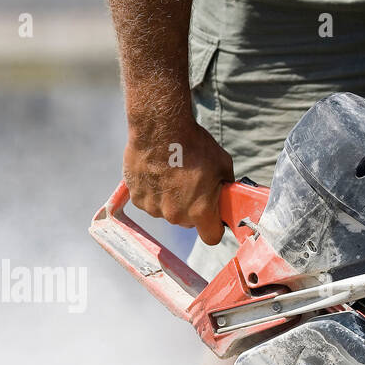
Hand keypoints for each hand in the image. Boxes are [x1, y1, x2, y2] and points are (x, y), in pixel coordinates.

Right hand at [123, 116, 233, 244]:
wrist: (160, 127)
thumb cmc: (194, 144)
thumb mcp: (223, 165)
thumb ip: (226, 186)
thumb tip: (227, 194)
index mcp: (200, 212)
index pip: (211, 237)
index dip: (214, 227)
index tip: (213, 217)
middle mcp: (176, 215)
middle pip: (188, 222)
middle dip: (191, 208)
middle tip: (191, 185)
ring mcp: (154, 208)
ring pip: (167, 211)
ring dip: (170, 199)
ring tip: (172, 174)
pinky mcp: (137, 198)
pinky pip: (149, 201)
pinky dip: (153, 191)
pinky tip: (157, 172)